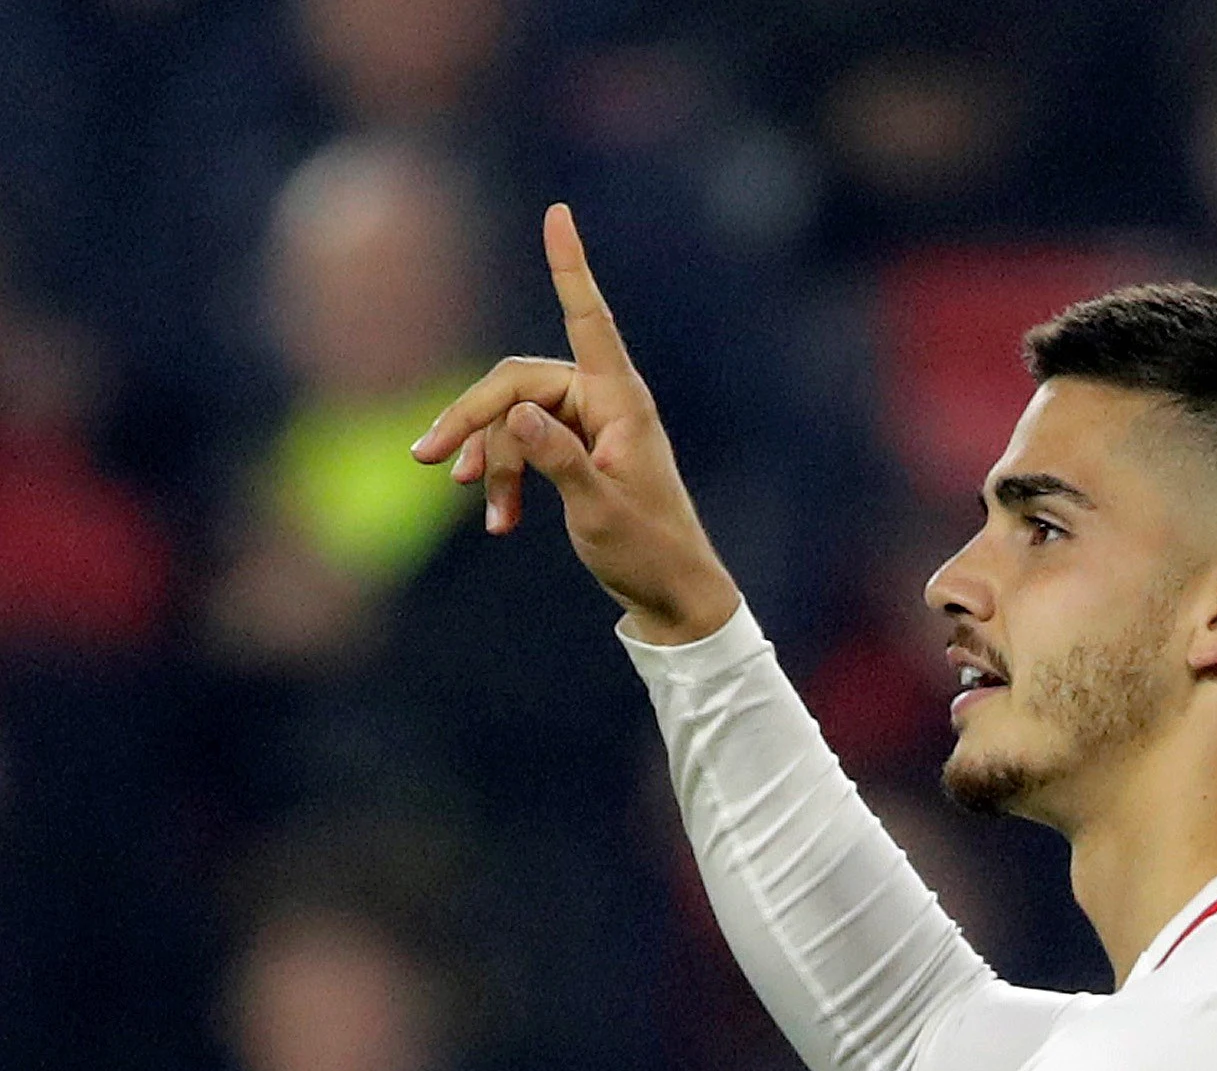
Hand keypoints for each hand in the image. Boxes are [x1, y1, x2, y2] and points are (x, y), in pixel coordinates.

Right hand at [411, 204, 741, 644]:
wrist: (671, 594)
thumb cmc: (646, 552)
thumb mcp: (599, 511)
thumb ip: (559, 462)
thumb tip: (517, 414)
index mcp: (622, 402)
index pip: (590, 320)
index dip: (569, 267)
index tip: (557, 214)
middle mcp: (605, 402)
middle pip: (516, 382)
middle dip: (471, 418)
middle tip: (428, 460)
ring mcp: (589, 424)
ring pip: (511, 418)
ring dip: (490, 459)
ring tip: (481, 507)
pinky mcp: (575, 449)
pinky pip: (522, 443)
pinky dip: (504, 477)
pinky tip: (497, 520)